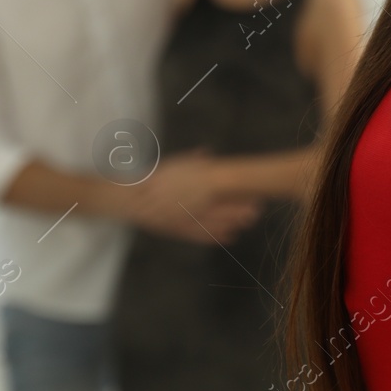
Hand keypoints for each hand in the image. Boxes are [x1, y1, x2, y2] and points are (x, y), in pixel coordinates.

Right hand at [130, 151, 262, 243]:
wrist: (132, 200)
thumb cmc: (153, 180)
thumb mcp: (172, 165)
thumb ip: (192, 160)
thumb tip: (205, 152)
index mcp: (193, 188)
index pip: (220, 189)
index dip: (237, 192)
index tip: (254, 192)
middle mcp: (191, 204)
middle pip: (220, 207)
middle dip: (240, 209)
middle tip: (258, 210)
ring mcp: (186, 219)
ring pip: (214, 223)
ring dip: (232, 223)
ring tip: (250, 224)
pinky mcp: (180, 231)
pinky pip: (201, 236)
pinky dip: (217, 237)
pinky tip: (231, 237)